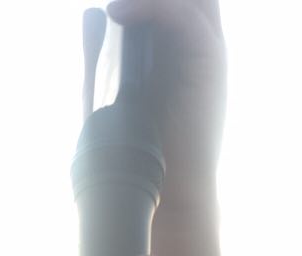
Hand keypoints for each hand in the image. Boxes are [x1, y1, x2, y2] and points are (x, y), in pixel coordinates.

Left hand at [108, 0, 225, 194]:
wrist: (170, 191)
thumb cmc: (140, 150)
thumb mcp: (109, 91)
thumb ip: (100, 50)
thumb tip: (92, 11)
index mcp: (176, 45)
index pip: (170, 4)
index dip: (144, 2)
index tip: (111, 8)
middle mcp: (195, 42)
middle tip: (115, 7)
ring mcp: (204, 50)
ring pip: (188, 0)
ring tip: (113, 8)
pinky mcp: (209, 63)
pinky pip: (185, 19)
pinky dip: (153, 9)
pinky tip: (116, 13)